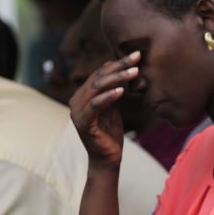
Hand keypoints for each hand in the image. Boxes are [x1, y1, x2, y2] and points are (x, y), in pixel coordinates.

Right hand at [69, 51, 137, 169]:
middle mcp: (76, 100)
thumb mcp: (113, 107)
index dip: (118, 63)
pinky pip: (96, 105)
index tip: (136, 55)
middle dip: (119, 66)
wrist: (107, 159)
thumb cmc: (110, 133)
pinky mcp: (83, 123)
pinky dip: (109, 96)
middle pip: (99, 77)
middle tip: (137, 57)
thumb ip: (112, 89)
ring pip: (97, 88)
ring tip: (134, 71)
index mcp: (83, 95)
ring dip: (117, 78)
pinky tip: (122, 90)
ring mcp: (77, 112)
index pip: (100, 73)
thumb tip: (119, 68)